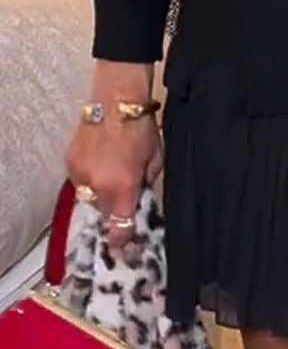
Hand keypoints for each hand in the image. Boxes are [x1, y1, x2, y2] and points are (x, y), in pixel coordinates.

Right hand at [65, 62, 162, 246]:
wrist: (117, 101)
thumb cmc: (142, 129)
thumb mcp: (155, 161)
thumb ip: (146, 183)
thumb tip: (138, 195)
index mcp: (124, 188)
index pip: (119, 227)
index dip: (121, 240)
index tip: (124, 247)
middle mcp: (99, 186)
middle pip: (105, 214)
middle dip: (115, 210)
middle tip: (124, 197)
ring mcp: (81, 174)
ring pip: (90, 198)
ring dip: (101, 194)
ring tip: (112, 175)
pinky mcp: (70, 162)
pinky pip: (80, 180)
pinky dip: (90, 178)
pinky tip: (101, 163)